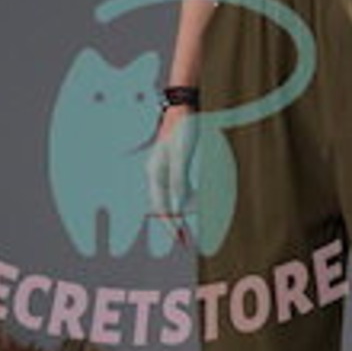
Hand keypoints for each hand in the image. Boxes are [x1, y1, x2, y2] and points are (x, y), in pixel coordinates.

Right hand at [145, 104, 199, 248]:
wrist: (184, 108)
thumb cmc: (183, 130)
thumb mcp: (182, 157)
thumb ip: (179, 182)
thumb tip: (178, 207)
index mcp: (155, 173)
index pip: (161, 207)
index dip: (171, 225)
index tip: (181, 239)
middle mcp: (156, 174)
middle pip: (164, 206)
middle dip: (174, 225)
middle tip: (185, 242)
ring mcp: (164, 170)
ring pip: (171, 199)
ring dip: (183, 213)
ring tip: (191, 227)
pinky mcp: (174, 167)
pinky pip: (179, 190)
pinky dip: (187, 201)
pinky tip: (196, 206)